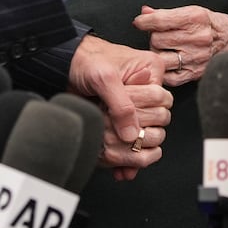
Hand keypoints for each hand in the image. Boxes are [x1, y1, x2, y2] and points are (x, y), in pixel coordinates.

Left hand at [67, 35, 171, 181]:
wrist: (65, 65)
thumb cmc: (85, 61)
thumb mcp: (104, 78)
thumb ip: (121, 105)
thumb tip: (133, 136)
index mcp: (152, 69)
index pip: (162, 102)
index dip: (143, 116)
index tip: (124, 121)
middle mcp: (147, 85)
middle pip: (157, 119)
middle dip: (138, 132)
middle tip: (117, 134)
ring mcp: (136, 102)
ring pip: (146, 131)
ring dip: (133, 147)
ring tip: (116, 153)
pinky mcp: (124, 115)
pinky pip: (134, 138)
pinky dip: (127, 154)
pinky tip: (120, 166)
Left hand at [133, 5, 227, 85]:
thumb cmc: (209, 24)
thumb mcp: (191, 12)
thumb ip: (165, 13)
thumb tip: (144, 12)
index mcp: (195, 18)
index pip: (159, 21)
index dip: (144, 21)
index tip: (140, 22)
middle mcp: (197, 38)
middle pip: (156, 40)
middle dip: (154, 37)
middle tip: (160, 36)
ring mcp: (196, 57)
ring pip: (160, 57)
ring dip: (158, 53)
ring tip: (164, 49)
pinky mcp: (195, 73)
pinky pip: (169, 76)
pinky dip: (165, 70)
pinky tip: (169, 62)